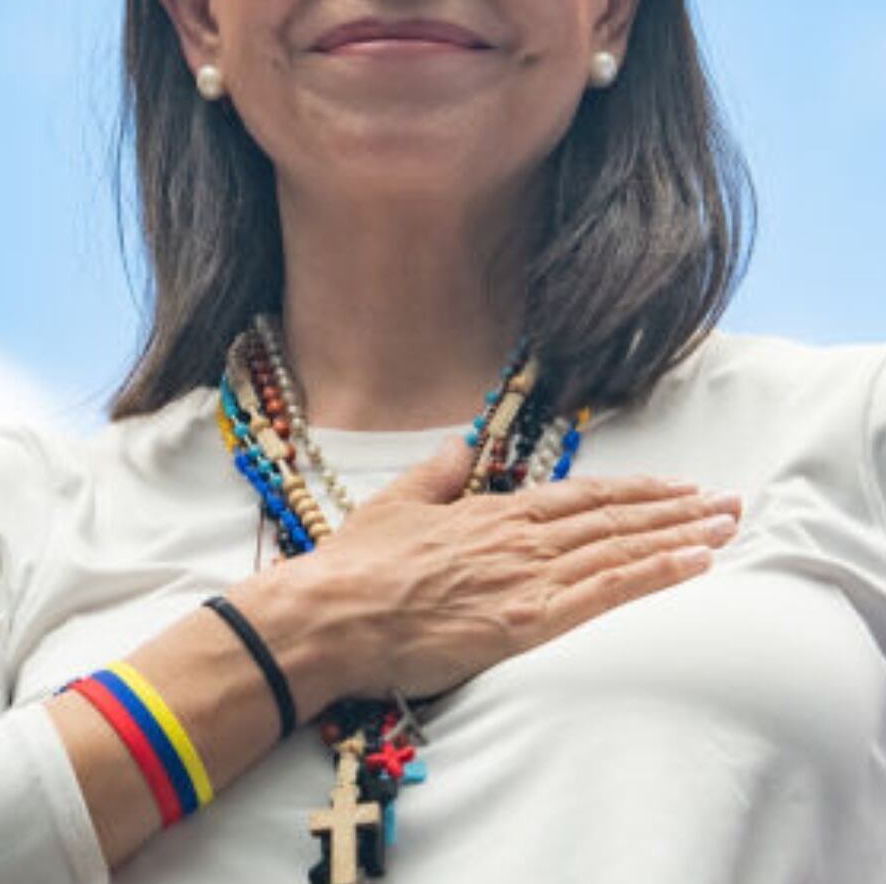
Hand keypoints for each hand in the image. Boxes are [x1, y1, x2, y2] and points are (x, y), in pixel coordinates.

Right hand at [275, 436, 738, 700]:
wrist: (335, 612)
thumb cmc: (358, 565)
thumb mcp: (396, 504)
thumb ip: (436, 473)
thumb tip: (460, 444)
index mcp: (491, 511)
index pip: (580, 496)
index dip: (635, 491)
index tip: (676, 487)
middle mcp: (520, 537)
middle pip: (614, 519)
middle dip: (677, 510)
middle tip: (728, 503)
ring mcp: (528, 577)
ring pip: (621, 549)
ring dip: (681, 536)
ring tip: (727, 528)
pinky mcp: (529, 619)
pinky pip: (607, 592)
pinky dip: (656, 574)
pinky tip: (694, 564)